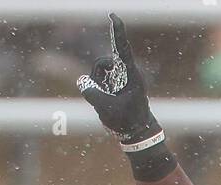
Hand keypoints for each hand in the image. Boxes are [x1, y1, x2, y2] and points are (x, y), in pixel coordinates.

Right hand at [77, 13, 154, 141]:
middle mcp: (126, 72)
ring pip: (99, 72)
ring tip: (107, 102)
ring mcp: (120, 77)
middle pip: (102, 62)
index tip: (113, 15)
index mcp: (131, 75)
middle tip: (102, 96)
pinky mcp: (116, 84)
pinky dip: (98, 90)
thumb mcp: (107, 109)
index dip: (117, 31)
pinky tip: (106, 102)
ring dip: (97, 85)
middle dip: (97, 76)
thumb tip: (82, 81)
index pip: (122, 48)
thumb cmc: (127, 122)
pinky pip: (99, 80)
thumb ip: (92, 93)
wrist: (138, 133)